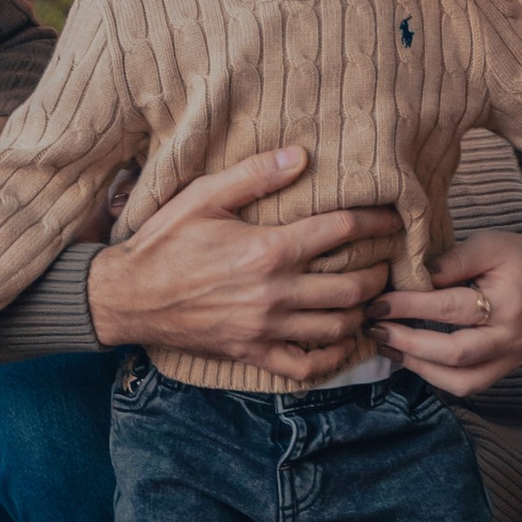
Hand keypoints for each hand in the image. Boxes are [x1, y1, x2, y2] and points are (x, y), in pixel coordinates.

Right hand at [88, 147, 398, 380]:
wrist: (127, 296)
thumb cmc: (164, 242)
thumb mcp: (203, 197)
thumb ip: (254, 175)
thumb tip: (301, 155)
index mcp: (267, 249)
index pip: (340, 232)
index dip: (376, 222)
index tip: (394, 219)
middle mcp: (273, 292)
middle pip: (351, 287)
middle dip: (379, 274)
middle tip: (386, 263)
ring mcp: (265, 328)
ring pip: (336, 327)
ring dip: (361, 312)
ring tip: (368, 298)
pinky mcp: (251, 352)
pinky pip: (305, 366)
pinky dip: (331, 358)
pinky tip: (339, 342)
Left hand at [369, 227, 521, 398]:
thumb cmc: (520, 260)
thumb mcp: (489, 245)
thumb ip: (451, 261)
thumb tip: (410, 279)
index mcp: (508, 303)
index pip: (451, 308)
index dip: (410, 307)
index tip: (378, 301)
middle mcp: (510, 339)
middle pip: (454, 354)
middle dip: (408, 343)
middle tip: (375, 327)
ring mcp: (508, 361)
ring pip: (459, 381)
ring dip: (417, 368)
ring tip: (387, 346)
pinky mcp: (503, 371)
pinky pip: (466, 386)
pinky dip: (435, 376)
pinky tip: (410, 358)